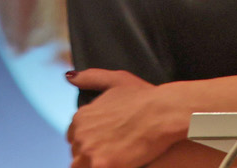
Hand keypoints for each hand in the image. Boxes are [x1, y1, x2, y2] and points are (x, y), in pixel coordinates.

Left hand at [66, 69, 188, 167]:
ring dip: (96, 162)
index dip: (93, 139)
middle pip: (78, 154)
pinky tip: (122, 162)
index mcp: (81, 117)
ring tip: (119, 156)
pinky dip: (109, 166)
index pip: (75, 137)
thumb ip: (91, 78)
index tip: (110, 139)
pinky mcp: (101, 165)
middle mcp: (80, 135)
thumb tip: (70, 77)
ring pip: (83, 165)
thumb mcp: (118, 80)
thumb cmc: (146, 97)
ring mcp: (89, 152)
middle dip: (94, 153)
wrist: (165, 113)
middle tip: (117, 148)